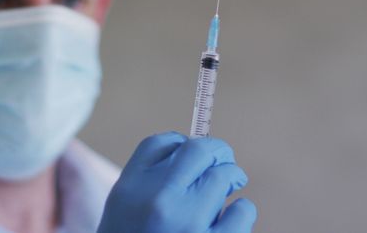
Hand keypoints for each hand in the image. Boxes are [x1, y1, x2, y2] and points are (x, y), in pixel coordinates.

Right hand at [97, 131, 256, 232]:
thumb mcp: (123, 210)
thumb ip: (150, 180)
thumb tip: (198, 151)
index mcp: (130, 189)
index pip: (163, 143)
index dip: (183, 142)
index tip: (194, 153)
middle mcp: (158, 200)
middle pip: (199, 150)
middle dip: (218, 152)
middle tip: (224, 163)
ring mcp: (188, 224)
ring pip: (226, 176)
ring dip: (231, 181)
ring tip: (227, 193)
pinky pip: (243, 211)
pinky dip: (241, 212)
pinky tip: (228, 222)